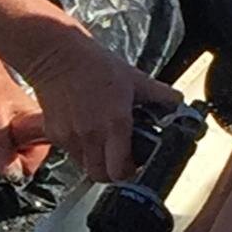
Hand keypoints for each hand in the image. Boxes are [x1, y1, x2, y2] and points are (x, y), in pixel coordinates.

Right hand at [17, 28, 178, 183]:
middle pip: (101, 176)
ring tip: (101, 141)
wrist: (55, 54)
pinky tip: (84, 129)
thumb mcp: (134, 78)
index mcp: (115, 123)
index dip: (130, 171)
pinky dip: (78, 147)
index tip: (134, 162)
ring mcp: (70, 136)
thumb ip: (159, 94)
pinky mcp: (53, 133)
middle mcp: (91, 134)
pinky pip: (69, 151)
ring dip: (95, 160)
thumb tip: (178, 102)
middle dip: (112, 172)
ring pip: (84, 166)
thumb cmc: (93, 63)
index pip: (121, 171)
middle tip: (118, 158)